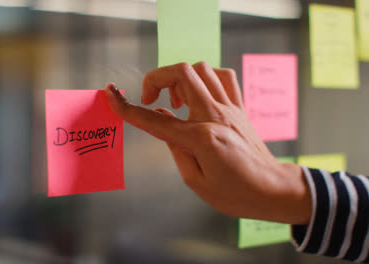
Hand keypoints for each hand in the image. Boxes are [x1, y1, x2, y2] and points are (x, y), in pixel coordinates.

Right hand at [105, 62, 310, 224]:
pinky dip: (205, 78)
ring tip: (176, 101)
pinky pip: (223, 76)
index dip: (127, 107)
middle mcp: (216, 114)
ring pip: (202, 68)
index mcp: (201, 138)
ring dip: (180, 78)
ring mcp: (231, 107)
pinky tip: (199, 95)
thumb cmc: (236, 194)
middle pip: (181, 73)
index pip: (154, 118)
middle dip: (156, 78)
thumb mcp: (195, 181)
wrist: (274, 190)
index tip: (111, 95)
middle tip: (151, 100)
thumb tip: (161, 119)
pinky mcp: (240, 106)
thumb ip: (174, 147)